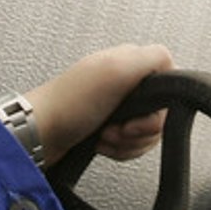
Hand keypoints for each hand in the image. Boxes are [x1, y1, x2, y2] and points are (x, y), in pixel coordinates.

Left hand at [22, 44, 173, 164]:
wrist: (39, 136)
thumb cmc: (68, 104)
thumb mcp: (115, 71)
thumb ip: (151, 59)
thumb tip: (171, 61)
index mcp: (128, 62)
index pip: (168, 80)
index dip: (159, 105)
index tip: (140, 112)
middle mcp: (123, 82)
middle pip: (159, 112)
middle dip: (140, 130)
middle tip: (118, 127)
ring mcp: (116, 107)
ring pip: (146, 132)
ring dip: (127, 142)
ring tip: (105, 136)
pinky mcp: (108, 128)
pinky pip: (131, 144)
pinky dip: (119, 150)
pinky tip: (102, 145)